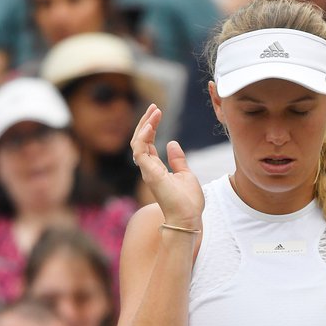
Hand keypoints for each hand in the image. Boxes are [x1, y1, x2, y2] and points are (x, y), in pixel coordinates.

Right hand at [131, 104, 203, 226]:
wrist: (188, 218)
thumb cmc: (188, 202)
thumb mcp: (186, 175)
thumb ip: (177, 160)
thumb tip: (172, 144)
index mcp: (156, 169)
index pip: (148, 144)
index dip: (150, 127)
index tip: (157, 112)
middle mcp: (149, 169)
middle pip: (140, 141)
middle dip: (145, 122)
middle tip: (154, 107)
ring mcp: (147, 171)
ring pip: (137, 143)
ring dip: (145, 125)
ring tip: (154, 111)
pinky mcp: (149, 173)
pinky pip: (140, 151)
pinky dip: (143, 136)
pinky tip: (151, 125)